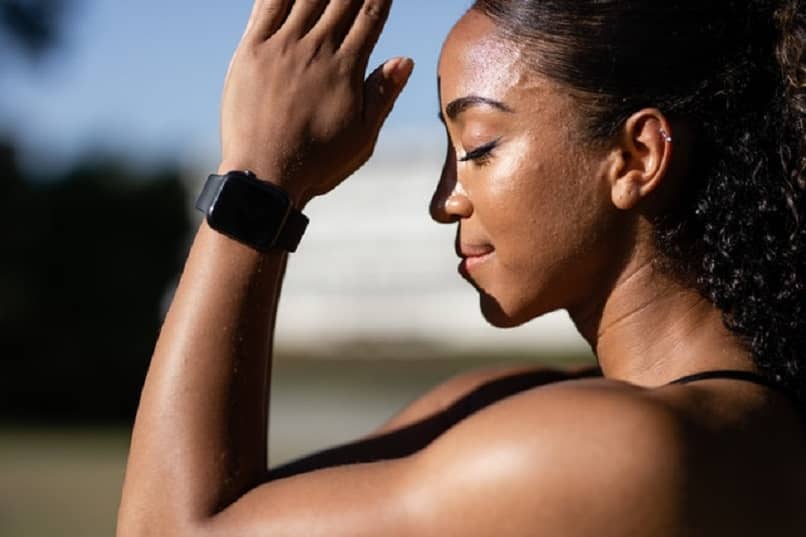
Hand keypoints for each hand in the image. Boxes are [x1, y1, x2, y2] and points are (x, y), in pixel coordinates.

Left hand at [219, 0, 412, 206]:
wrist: (263, 177)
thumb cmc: (317, 163)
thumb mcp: (362, 136)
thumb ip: (383, 94)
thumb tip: (406, 60)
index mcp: (346, 69)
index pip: (371, 14)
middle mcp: (315, 50)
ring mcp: (281, 47)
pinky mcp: (250, 50)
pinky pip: (267, 4)